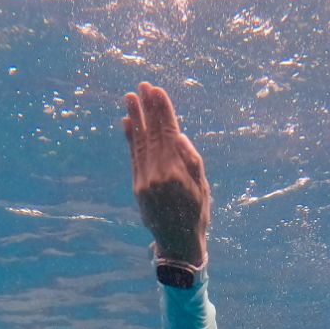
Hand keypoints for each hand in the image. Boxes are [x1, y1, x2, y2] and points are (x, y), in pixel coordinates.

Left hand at [123, 82, 210, 265]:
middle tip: (142, 86)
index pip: (168, 132)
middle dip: (147, 108)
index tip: (156, 91)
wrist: (178, 242)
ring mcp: (145, 180)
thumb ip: (192, 160)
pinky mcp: (137, 186)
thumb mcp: (202, 186)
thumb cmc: (196, 213)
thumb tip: (179, 136)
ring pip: (140, 142)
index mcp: (177, 171)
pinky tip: (127, 123)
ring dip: (135, 118)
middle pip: (152, 133)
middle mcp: (158, 173)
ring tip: (130, 98)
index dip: (162, 111)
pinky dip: (130, 139)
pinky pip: (133, 157)